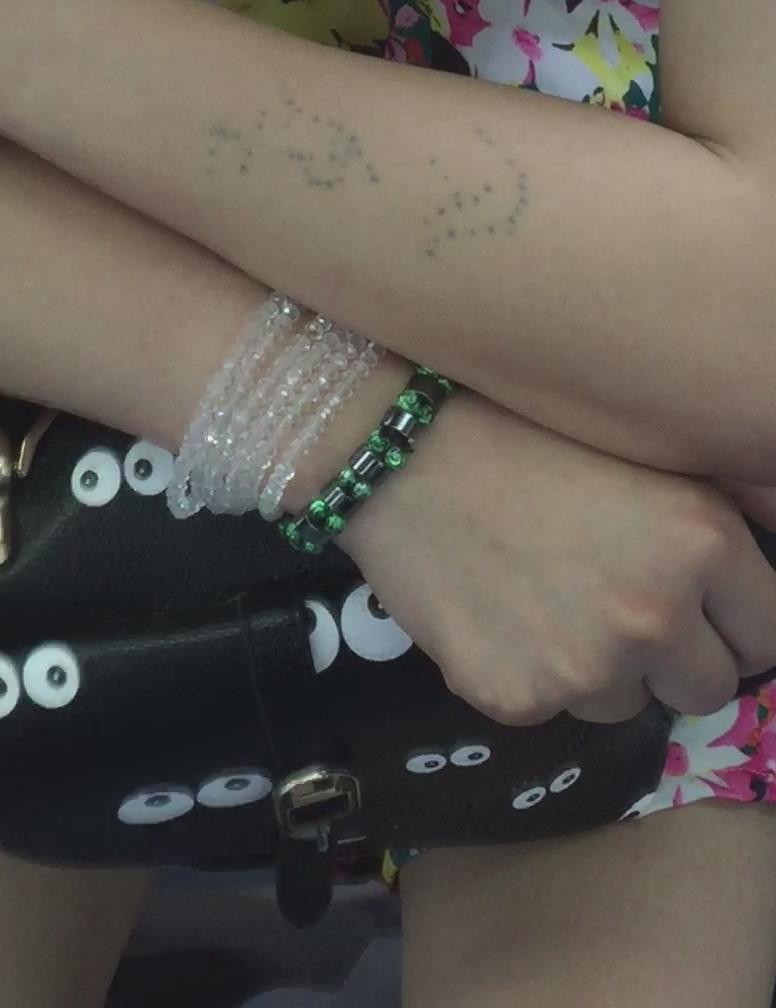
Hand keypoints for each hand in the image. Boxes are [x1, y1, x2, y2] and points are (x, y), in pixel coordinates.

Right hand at [342, 392, 775, 725]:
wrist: (401, 448)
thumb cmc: (526, 431)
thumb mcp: (651, 449)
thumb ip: (732, 502)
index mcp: (701, 542)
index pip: (768, 635)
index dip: (732, 618)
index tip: (697, 601)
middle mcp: (654, 616)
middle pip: (708, 688)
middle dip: (675, 654)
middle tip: (617, 599)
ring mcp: (584, 668)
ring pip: (627, 704)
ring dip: (602, 667)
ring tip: (546, 591)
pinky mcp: (517, 700)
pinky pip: (552, 709)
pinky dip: (533, 672)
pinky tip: (499, 610)